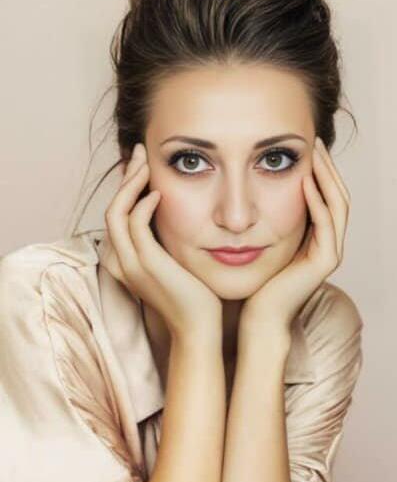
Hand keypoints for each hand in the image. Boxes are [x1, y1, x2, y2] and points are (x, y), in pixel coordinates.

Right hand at [102, 143, 221, 339]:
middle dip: (125, 177)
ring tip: (145, 163)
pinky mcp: (147, 265)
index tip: (142, 167)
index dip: (126, 188)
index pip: (117, 215)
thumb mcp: (179, 264)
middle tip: (139, 152)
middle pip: (111, 208)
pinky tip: (158, 193)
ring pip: (116, 212)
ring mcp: (132, 264)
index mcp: (127, 260)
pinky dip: (142, 205)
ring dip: (130, 183)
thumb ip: (171, 243)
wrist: (200, 329)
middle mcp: (123, 261)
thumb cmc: (197, 298)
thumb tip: (184, 218)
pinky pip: (134, 226)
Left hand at [240, 136, 349, 335]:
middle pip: (338, 194)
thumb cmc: (255, 282)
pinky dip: (317, 201)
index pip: (326, 195)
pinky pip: (327, 223)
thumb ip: (266, 218)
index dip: (320, 169)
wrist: (259, 317)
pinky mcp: (326, 261)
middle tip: (315, 139)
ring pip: (338, 205)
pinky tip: (305, 182)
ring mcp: (331, 252)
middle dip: (327, 166)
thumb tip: (251, 188)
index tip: (305, 145)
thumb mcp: (262, 242)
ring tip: (314, 152)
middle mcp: (329, 243)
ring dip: (327, 177)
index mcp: (317, 238)